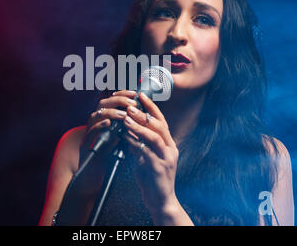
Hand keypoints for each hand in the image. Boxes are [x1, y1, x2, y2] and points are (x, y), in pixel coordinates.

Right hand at [76, 90, 138, 192]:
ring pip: (95, 115)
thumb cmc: (108, 157)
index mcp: (103, 120)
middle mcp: (94, 124)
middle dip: (118, 100)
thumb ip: (125, 127)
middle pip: (102, 104)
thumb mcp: (119, 138)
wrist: (94, 176)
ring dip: (111, 112)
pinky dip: (99, 125)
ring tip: (123, 114)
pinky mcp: (85, 144)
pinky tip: (109, 124)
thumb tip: (141, 117)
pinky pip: (90, 131)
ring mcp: (88, 133)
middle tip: (131, 103)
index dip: (122, 94)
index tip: (134, 94)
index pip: (111, 100)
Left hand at [123, 92, 179, 215]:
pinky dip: (136, 144)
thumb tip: (128, 129)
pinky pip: (147, 152)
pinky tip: (126, 139)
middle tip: (130, 107)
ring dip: (139, 127)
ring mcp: (167, 158)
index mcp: (168, 144)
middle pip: (159, 126)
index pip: (161, 121)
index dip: (151, 107)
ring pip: (154, 137)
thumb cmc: (152, 178)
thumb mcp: (145, 157)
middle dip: (144, 114)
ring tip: (126, 120)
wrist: (160, 201)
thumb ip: (139, 144)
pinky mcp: (160, 169)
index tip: (141, 95)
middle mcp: (170, 149)